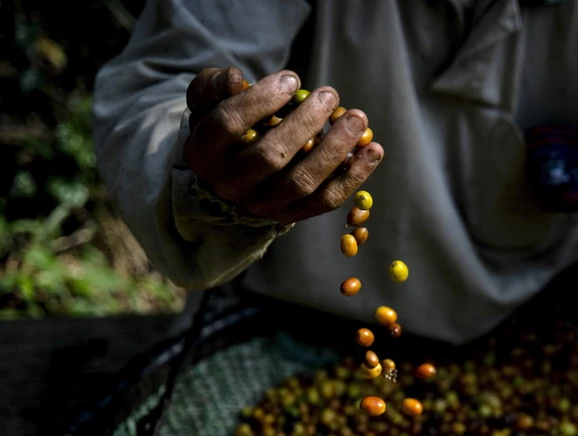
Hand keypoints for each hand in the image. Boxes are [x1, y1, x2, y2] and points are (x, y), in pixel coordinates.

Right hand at [183, 67, 383, 224]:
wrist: (232, 176)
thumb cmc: (226, 128)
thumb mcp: (209, 102)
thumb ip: (215, 85)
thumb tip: (239, 79)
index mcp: (204, 152)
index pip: (230, 124)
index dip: (262, 100)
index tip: (292, 79)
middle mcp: (231, 184)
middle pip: (270, 156)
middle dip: (305, 123)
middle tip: (330, 95)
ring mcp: (263, 205)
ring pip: (302, 181)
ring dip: (334, 149)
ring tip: (357, 118)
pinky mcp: (292, 215)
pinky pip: (326, 200)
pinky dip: (354, 176)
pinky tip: (373, 150)